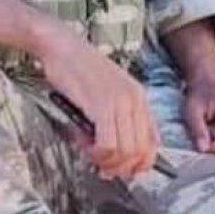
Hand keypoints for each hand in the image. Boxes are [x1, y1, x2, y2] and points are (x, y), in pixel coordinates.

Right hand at [36, 29, 159, 179]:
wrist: (61, 46)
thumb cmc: (77, 68)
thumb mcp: (106, 91)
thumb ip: (117, 116)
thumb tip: (117, 151)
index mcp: (139, 97)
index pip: (153, 143)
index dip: (138, 163)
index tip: (121, 169)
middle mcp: (135, 100)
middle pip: (140, 152)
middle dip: (121, 167)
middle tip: (102, 166)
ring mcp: (120, 102)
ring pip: (125, 152)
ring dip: (105, 160)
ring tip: (90, 151)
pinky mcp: (102, 105)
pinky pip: (108, 144)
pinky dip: (96, 152)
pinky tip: (84, 143)